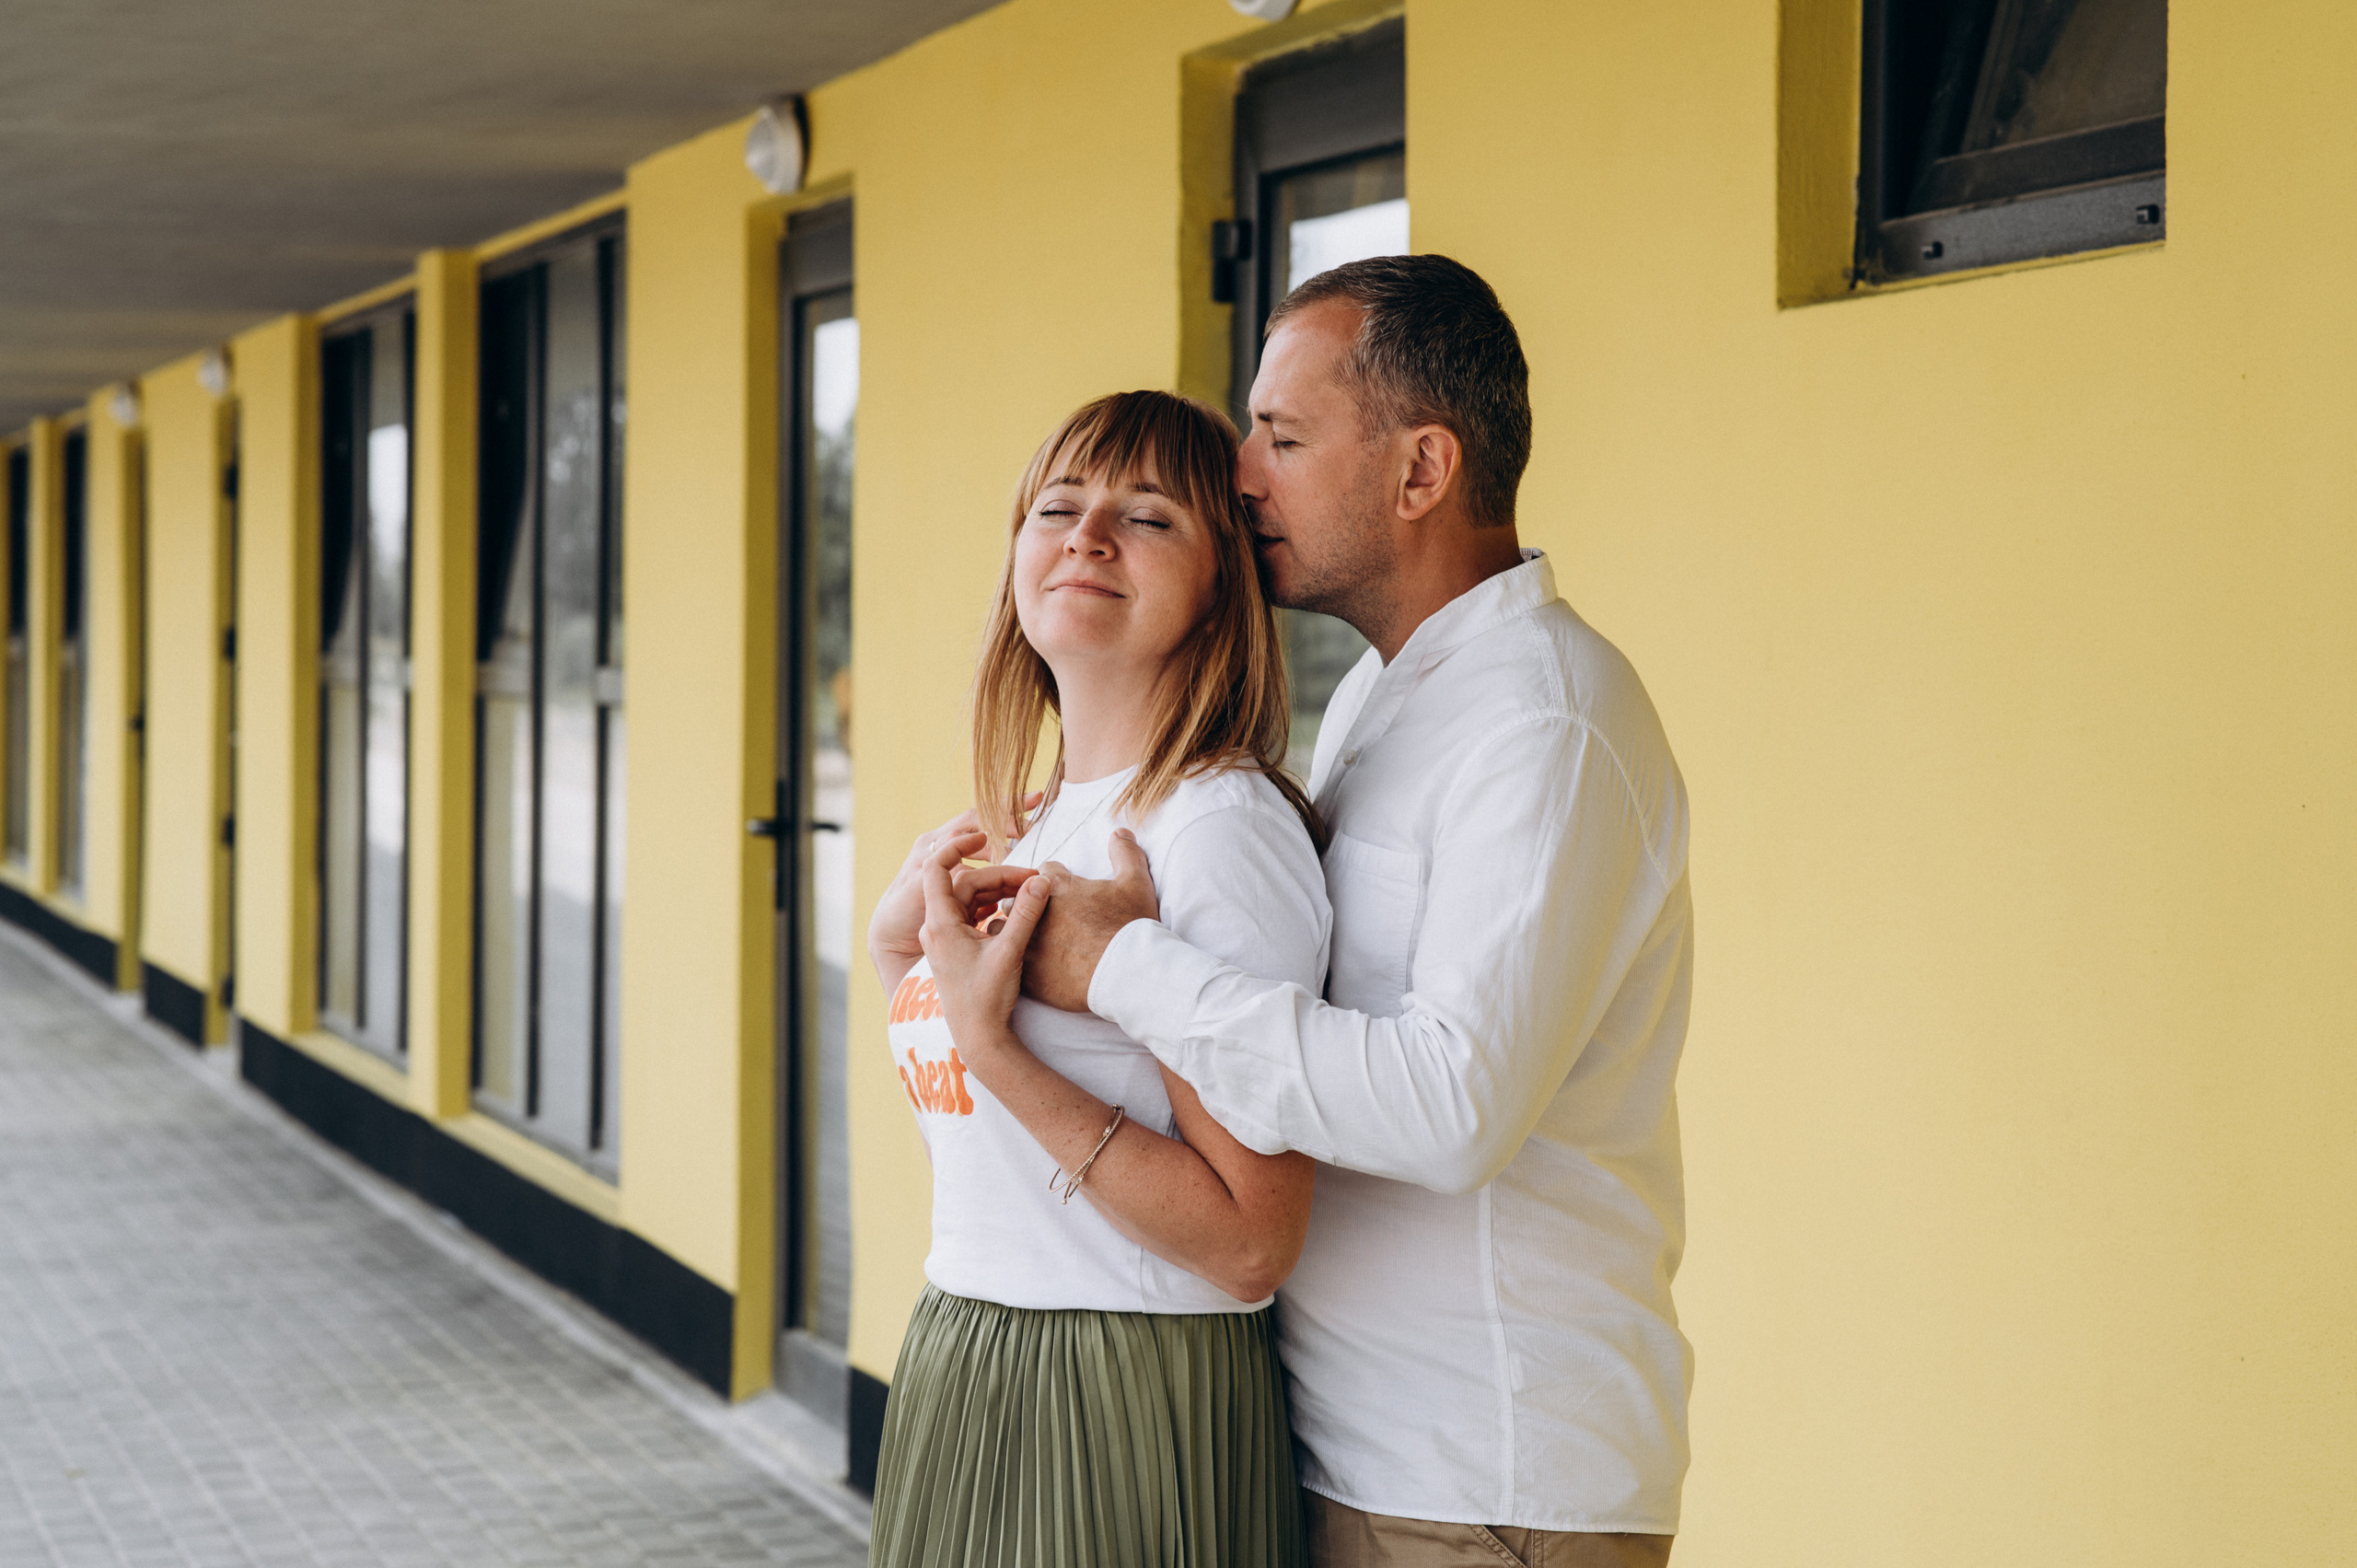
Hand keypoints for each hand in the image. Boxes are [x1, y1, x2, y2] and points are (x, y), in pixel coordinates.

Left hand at [867, 797, 1038, 987]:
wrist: (978, 1038)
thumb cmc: (987, 999)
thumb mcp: (1010, 951)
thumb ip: (1025, 913)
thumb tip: (1042, 879)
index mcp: (940, 923)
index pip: (937, 868)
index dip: (958, 846)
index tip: (985, 837)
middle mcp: (937, 927)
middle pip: (964, 883)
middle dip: (999, 875)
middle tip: (1034, 879)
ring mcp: (945, 938)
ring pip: (970, 899)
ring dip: (998, 891)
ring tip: (1031, 893)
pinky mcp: (956, 948)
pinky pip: (972, 915)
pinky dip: (994, 907)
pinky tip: (1017, 910)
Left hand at [1022, 829, 1160, 1012]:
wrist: (1127, 976)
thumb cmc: (1130, 928)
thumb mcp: (1136, 883)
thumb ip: (1125, 852)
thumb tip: (1120, 832)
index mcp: (1056, 885)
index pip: (1043, 872)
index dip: (1056, 881)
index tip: (1068, 893)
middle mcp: (1034, 912)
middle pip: (1018, 899)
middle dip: (1029, 904)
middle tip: (1052, 918)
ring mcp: (1028, 943)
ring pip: (1006, 929)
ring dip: (1018, 931)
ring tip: (1040, 941)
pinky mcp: (1027, 973)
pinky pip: (1008, 960)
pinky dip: (1018, 959)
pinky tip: (1037, 964)